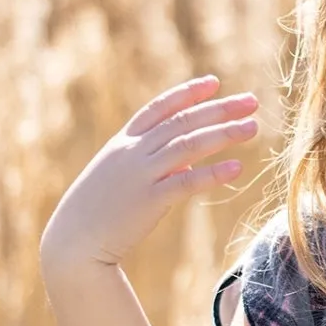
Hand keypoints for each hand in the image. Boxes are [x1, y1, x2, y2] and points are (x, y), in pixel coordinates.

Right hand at [39, 75, 259, 269]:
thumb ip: (153, 167)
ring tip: (253, 127)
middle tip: (251, 101)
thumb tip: (187, 164)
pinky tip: (237, 167)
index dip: (188, 94)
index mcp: (123, 142)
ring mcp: (140, 174)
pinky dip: (212, 173)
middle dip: (219, 108)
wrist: (73, 242)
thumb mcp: (121, 180)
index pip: (160, 108)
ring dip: (223, 133)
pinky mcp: (149, 201)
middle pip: (182, 122)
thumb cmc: (98, 213)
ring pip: (188, 145)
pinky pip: (186, 182)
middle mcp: (132, 152)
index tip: (215, 83)